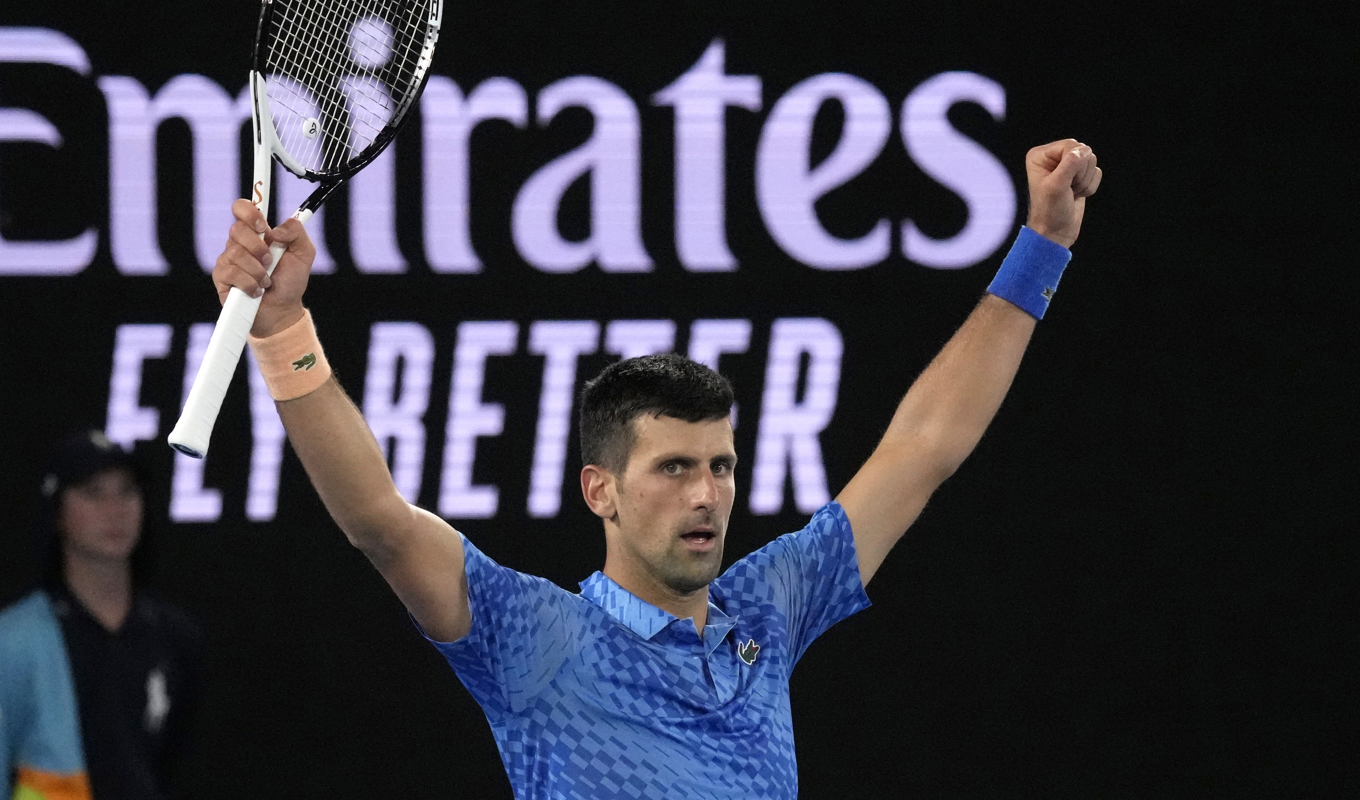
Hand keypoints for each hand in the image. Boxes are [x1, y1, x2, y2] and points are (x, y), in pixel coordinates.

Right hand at [214, 199, 316, 336]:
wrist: (282, 309)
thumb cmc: (290, 280)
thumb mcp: (304, 253)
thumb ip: (297, 233)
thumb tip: (277, 229)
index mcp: (257, 232)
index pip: (241, 208)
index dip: (249, 212)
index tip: (263, 227)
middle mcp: (239, 243)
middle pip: (237, 229)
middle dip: (258, 248)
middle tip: (270, 261)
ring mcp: (228, 259)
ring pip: (236, 254)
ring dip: (257, 271)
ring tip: (267, 282)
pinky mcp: (221, 277)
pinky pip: (231, 273)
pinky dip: (249, 284)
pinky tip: (257, 291)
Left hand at [1025, 139, 1101, 248]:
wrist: (1056, 232)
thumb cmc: (1050, 211)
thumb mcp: (1057, 186)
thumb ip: (1070, 165)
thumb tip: (1084, 150)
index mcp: (1040, 155)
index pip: (1071, 145)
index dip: (1074, 164)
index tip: (1064, 182)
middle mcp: (1052, 157)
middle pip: (1083, 151)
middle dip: (1080, 173)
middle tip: (1067, 189)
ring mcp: (1067, 166)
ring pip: (1091, 161)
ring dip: (1085, 181)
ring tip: (1071, 192)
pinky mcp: (1079, 175)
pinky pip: (1096, 172)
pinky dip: (1090, 186)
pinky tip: (1077, 195)